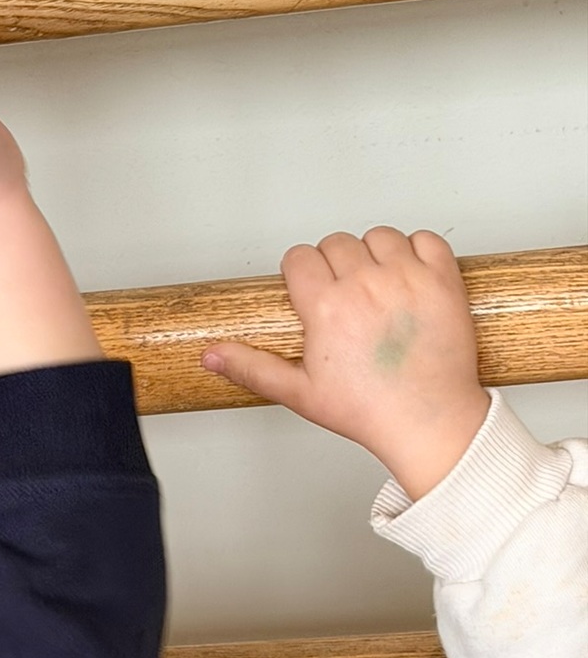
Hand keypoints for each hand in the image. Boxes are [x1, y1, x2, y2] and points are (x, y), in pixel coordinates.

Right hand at [202, 228, 490, 500]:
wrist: (427, 421)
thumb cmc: (368, 410)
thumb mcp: (300, 392)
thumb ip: (252, 367)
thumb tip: (214, 357)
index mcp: (327, 307)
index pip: (300, 257)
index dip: (300, 273)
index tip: (309, 289)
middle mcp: (366, 285)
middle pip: (336, 243)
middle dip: (334, 263)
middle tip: (343, 294)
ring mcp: (408, 278)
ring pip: (379, 236)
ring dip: (374, 253)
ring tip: (376, 283)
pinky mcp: (443, 280)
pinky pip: (427, 239)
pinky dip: (418, 249)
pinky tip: (409, 274)